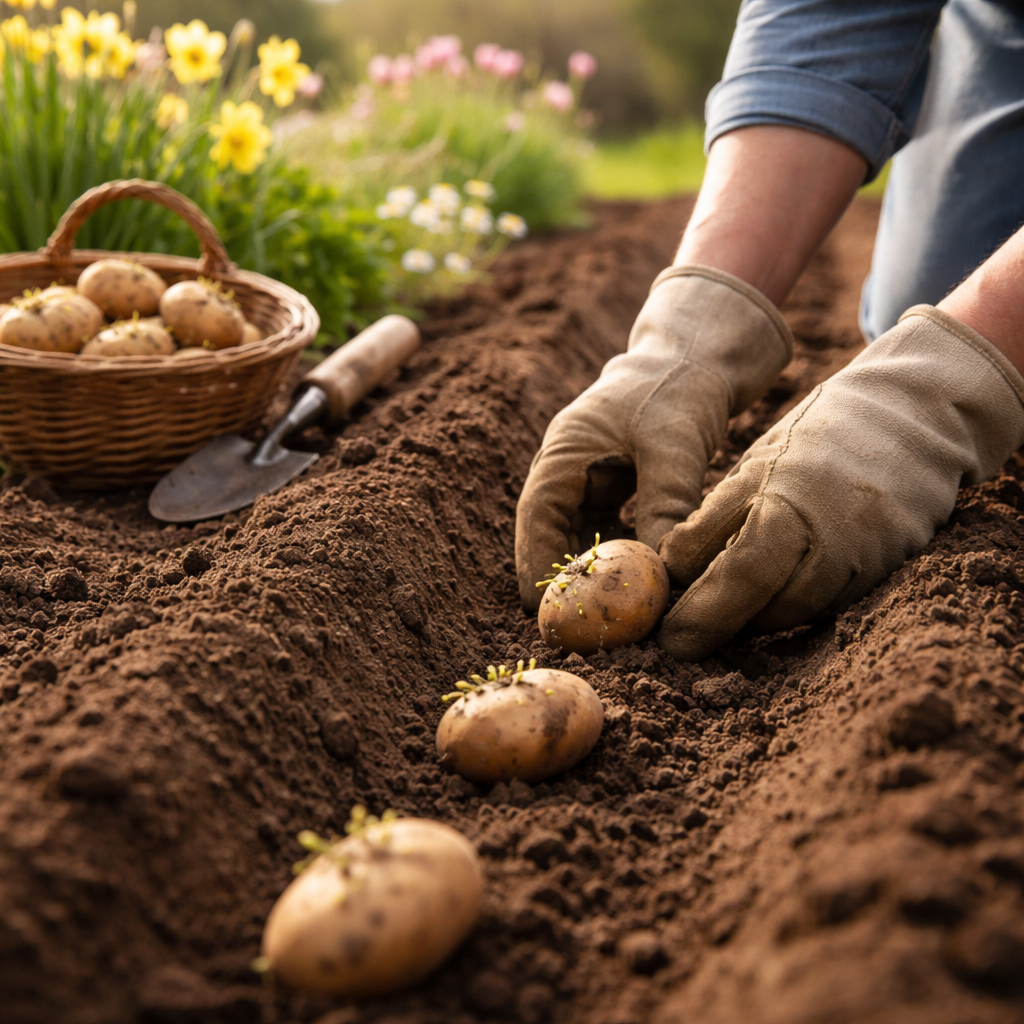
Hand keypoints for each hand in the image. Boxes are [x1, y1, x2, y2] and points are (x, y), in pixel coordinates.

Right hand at [515, 265, 792, 610]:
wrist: (700, 350)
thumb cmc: (681, 384)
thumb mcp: (673, 444)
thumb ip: (665, 503)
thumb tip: (662, 569)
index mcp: (565, 450)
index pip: (538, 517)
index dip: (538, 565)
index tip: (550, 608)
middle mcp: (569, 467)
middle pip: (551, 533)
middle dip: (566, 576)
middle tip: (585, 622)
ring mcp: (589, 476)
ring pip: (577, 535)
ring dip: (593, 569)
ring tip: (613, 611)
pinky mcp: (614, 485)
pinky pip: (605, 530)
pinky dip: (617, 555)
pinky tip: (638, 580)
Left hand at [658, 306, 1023, 660]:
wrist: (910, 415)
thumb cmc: (815, 439)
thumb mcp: (756, 462)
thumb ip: (719, 517)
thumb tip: (673, 573)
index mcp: (771, 480)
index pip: (712, 545)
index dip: (684, 588)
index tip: (659, 613)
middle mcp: (816, 513)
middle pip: (752, 584)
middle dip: (708, 621)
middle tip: (676, 645)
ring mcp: (858, 543)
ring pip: (792, 608)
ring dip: (751, 624)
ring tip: (719, 627)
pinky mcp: (887, 565)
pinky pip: (829, 606)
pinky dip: (793, 614)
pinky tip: (768, 609)